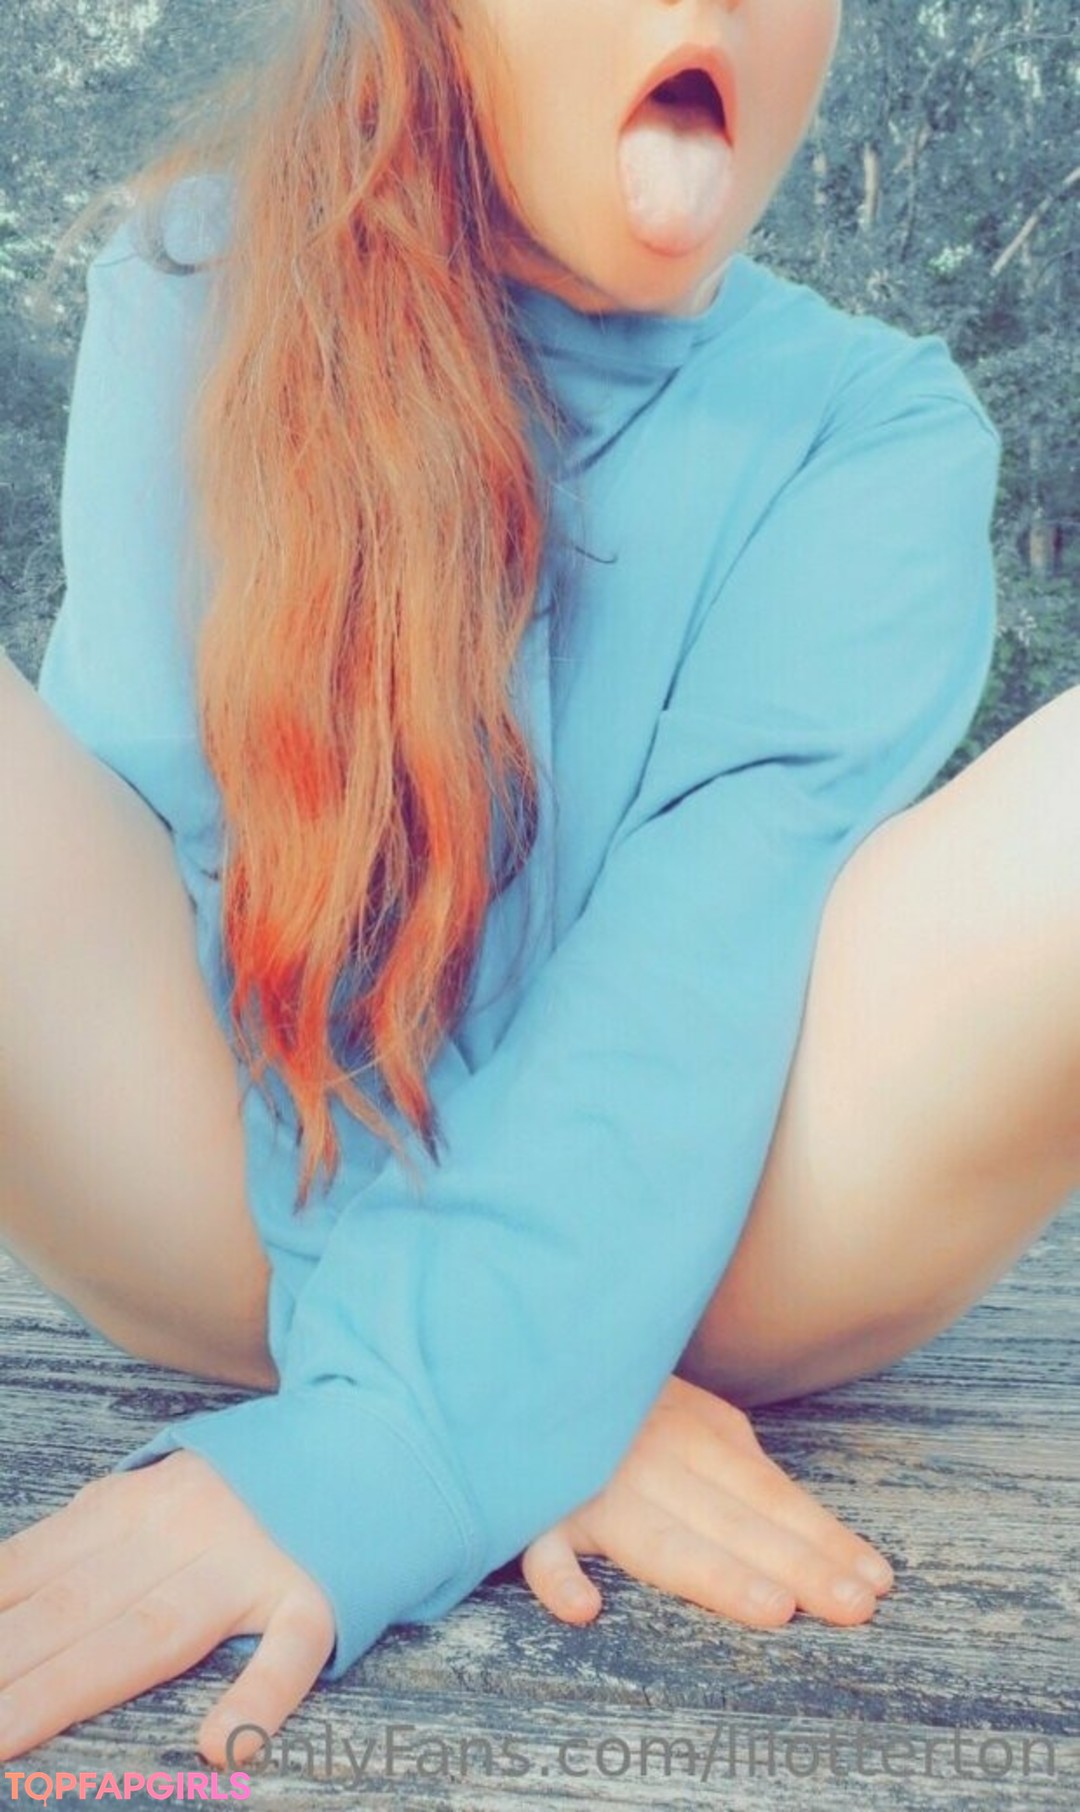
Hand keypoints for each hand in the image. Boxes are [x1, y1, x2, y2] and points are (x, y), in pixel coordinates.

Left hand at [0, 1451, 334, 1765]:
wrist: (383, 1425)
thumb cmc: (264, 1475)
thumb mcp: (167, 1484)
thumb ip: (99, 1530)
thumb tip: (22, 1569)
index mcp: (137, 1502)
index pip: (32, 1570)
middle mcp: (183, 1528)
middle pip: (73, 1606)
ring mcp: (251, 1561)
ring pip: (152, 1630)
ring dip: (69, 1686)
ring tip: (3, 1738)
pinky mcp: (319, 1592)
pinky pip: (289, 1647)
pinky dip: (258, 1695)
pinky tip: (219, 1746)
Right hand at [520, 1374, 893, 1627]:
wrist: (528, 1357)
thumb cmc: (618, 1401)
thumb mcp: (685, 1410)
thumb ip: (730, 1458)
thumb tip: (792, 1515)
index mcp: (691, 1432)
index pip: (769, 1494)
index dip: (821, 1536)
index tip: (875, 1580)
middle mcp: (649, 1460)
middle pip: (733, 1521)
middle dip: (798, 1563)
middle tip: (855, 1608)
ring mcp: (589, 1486)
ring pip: (658, 1539)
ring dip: (712, 1571)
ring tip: (773, 1609)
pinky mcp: (530, 1510)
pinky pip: (538, 1547)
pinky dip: (557, 1575)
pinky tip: (584, 1609)